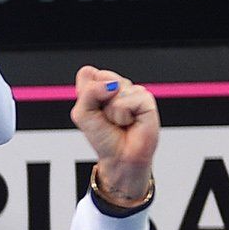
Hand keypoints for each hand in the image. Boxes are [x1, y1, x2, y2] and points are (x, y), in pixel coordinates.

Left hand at [69, 66, 160, 204]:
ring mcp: (133, 91)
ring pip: (115, 88)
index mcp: (102, 86)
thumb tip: (112, 85)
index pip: (88, 73)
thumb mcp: (82, 114)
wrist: (120, 157)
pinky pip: (126, 100)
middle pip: (103, 76)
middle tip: (107, 117)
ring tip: (119, 121)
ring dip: (111, 111)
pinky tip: (130, 122)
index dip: (85, 93)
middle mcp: (119, 86)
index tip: (93, 110)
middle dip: (98, 101)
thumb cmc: (102, 136)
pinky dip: (123, 115)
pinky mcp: (146, 99)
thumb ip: (88, 92)